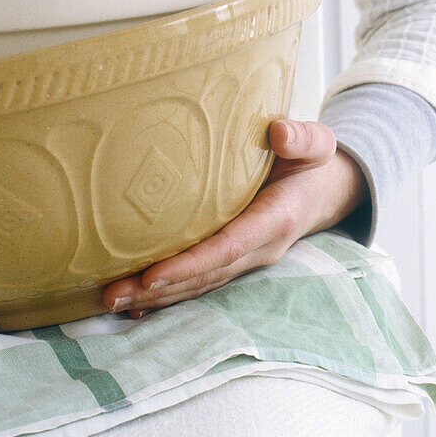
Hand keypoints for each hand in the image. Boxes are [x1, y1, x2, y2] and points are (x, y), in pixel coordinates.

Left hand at [101, 119, 367, 318]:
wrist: (325, 190)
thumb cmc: (311, 162)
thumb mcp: (316, 144)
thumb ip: (301, 138)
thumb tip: (278, 132)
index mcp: (276, 219)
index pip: (229, 247)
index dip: (191, 264)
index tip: (153, 275)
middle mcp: (261, 247)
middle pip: (206, 275)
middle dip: (160, 290)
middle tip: (111, 296)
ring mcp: (248, 259)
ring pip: (200, 284)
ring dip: (157, 297)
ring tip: (111, 300)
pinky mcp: (235, 260)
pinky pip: (201, 282)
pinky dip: (168, 295)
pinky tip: (137, 304)